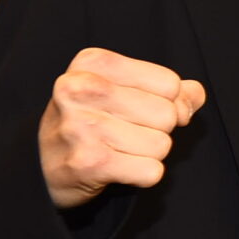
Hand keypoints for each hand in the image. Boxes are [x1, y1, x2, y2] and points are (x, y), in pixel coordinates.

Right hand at [39, 48, 205, 208]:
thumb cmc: (93, 121)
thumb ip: (171, 90)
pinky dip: (143, 175)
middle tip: (123, 134)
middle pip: (168, 115)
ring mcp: (80, 126)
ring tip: (116, 150)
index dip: (166, 103)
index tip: (135, 110)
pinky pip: (152, 171)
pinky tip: (116, 168)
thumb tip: (194, 96)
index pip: (170, 84)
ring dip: (148, 154)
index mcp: (92, 62)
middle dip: (157, 130)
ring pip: (162, 144)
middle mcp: (80, 88)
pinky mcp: (87, 163)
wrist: (43, 167)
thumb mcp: (125, 92)